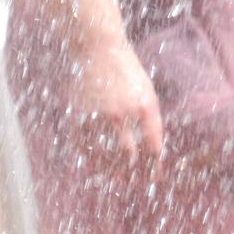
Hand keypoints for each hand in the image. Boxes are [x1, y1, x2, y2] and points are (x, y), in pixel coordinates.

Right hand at [67, 39, 164, 170]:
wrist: (98, 49)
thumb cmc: (126, 70)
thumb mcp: (147, 92)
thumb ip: (149, 119)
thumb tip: (152, 149)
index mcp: (144, 106)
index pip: (152, 146)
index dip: (153, 166)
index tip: (153, 179)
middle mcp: (122, 112)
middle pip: (128, 154)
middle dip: (132, 173)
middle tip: (133, 184)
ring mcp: (98, 112)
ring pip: (103, 152)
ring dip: (109, 170)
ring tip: (113, 179)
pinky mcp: (79, 111)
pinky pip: (82, 142)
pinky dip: (87, 156)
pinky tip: (91, 164)